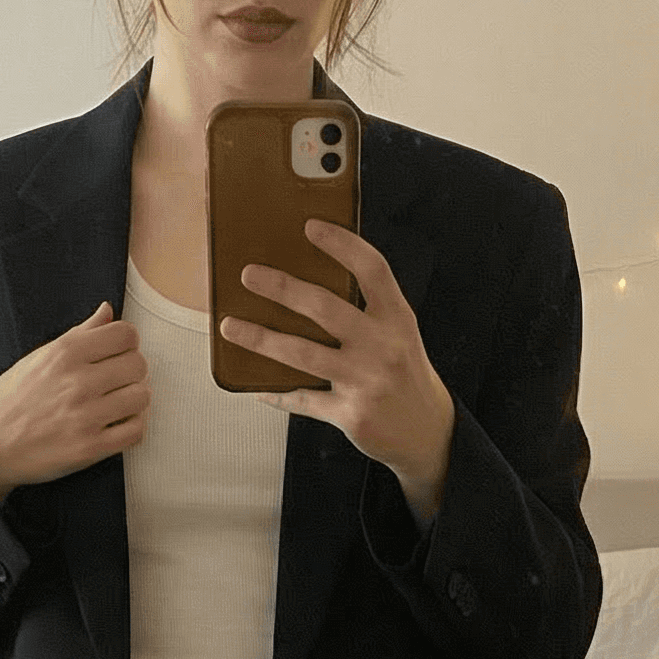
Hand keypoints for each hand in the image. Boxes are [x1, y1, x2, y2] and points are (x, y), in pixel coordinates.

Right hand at [0, 300, 149, 505]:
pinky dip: (132, 427)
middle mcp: (77, 382)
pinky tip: (116, 424)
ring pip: (141, 397)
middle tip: (116, 381)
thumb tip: (108, 310)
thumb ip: (80, 333)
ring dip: (134, 400)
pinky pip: (136, 431)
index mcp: (65, 353)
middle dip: (131, 371)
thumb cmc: (15, 397)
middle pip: (138, 364)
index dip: (126, 344)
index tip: (116, 354)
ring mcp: (85, 416)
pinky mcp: (90, 447)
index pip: (126, 335)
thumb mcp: (42, 356)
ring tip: (116, 403)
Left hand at [218, 221, 454, 517]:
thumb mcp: (400, 333)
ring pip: (303, 354)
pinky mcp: (351, 414)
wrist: (428, 431)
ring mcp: (366, 381)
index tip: (310, 227)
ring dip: (261, 339)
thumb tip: (311, 286)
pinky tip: (257, 387)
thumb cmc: (405, 374)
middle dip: (282, 288)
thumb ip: (368, 309)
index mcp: (397, 318)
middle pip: (325, 308)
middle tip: (249, 275)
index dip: (342, 244)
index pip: (372, 270)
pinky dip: (278, 394)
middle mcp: (383, 346)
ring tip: (230, 326)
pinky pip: (303, 399)